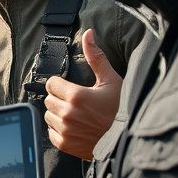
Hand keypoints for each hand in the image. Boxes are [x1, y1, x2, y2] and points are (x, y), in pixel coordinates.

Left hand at [43, 29, 121, 159]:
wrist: (128, 140)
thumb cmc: (122, 109)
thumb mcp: (112, 81)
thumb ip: (96, 57)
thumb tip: (88, 33)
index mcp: (76, 96)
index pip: (52, 84)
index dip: (61, 85)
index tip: (73, 89)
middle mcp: (68, 114)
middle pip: (49, 99)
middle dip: (60, 98)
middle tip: (77, 103)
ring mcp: (65, 130)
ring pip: (49, 115)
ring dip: (59, 114)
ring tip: (78, 115)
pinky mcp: (65, 144)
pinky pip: (51, 132)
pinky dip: (60, 129)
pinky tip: (76, 127)